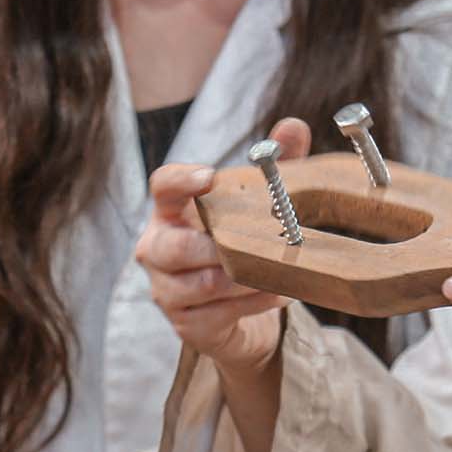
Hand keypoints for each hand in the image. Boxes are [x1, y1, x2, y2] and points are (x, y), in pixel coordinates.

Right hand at [135, 117, 309, 375]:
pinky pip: (219, 313)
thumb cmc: (240, 246)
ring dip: (244, 277)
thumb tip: (293, 126)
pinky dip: (253, 302)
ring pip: (201, 283)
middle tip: (255, 239)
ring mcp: (167, 291)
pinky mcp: (186, 325)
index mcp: (171, 212)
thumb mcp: (260, 204)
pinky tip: (278, 292)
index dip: (182, 180)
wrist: (241, 315)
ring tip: (278, 268)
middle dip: (217, 245)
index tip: (210, 176)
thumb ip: (275, 165)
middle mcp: (158, 250)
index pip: (162, 187)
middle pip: (173, 245)